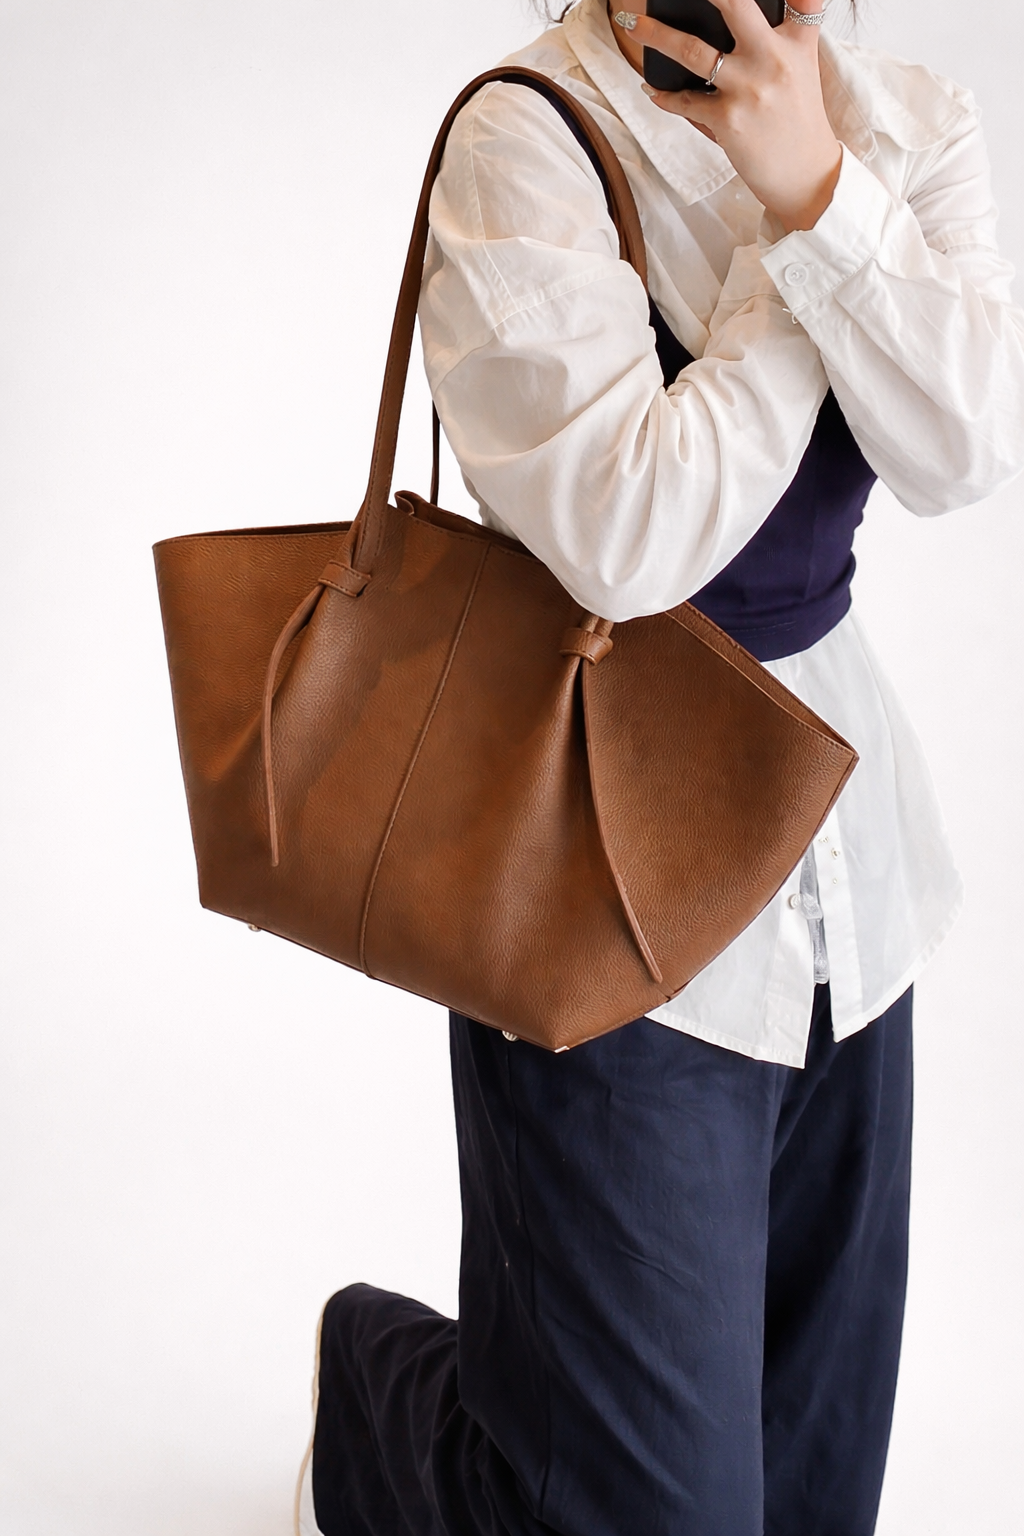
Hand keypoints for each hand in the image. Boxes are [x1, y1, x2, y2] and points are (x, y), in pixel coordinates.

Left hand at [614, 1, 841, 231]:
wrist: (805, 175)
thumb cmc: (796, 120)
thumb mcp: (802, 68)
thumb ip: (783, 36)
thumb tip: (735, 13)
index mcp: (797, 41)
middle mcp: (774, 58)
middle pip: (735, 5)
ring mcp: (749, 88)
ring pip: (692, 51)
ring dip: (657, 35)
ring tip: (633, 26)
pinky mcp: (728, 119)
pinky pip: (685, 101)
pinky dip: (665, 97)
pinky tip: (653, 92)